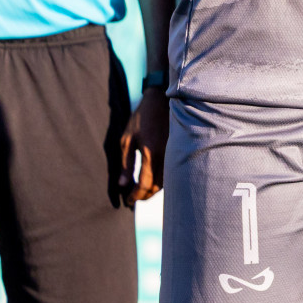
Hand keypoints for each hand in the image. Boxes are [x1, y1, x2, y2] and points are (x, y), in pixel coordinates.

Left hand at [119, 87, 169, 204]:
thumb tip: (123, 185)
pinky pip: (172, 172)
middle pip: (156, 186)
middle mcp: (165, 155)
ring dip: (154, 190)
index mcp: (150, 152)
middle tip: (134, 199)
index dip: (136, 196)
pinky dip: (162, 181)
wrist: (161, 101)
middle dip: (145, 196)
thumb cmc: (141, 119)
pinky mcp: (179, 150)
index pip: (144, 184)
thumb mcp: (126, 139)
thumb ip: (125, 163)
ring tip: (143, 192)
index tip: (128, 201)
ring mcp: (174, 153)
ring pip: (166, 181)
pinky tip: (154, 181)